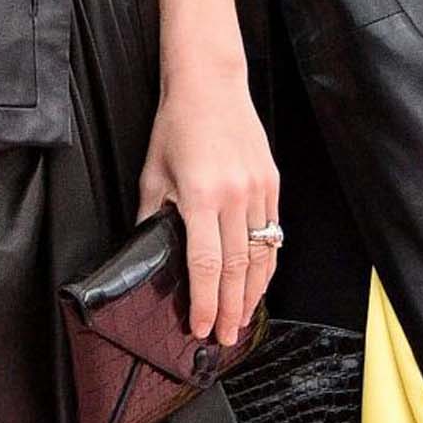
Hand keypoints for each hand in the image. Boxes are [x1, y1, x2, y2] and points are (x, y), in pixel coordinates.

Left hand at [138, 66, 280, 344]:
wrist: (210, 85)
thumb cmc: (177, 125)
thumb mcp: (153, 173)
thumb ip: (152, 217)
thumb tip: (149, 254)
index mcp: (200, 196)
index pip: (204, 264)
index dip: (202, 302)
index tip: (198, 327)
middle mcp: (234, 197)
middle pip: (236, 269)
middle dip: (229, 310)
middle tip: (224, 337)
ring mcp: (258, 190)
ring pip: (261, 256)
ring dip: (252, 294)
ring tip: (242, 320)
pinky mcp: (272, 183)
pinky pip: (273, 233)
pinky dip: (266, 264)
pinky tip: (258, 283)